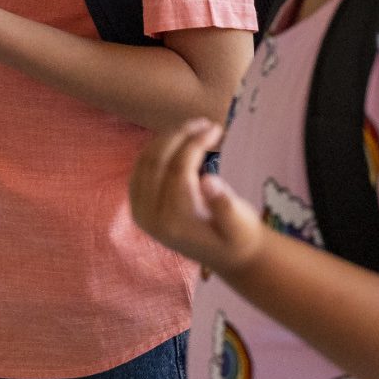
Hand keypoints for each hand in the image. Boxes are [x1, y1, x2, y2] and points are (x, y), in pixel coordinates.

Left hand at [130, 118, 265, 276]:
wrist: (226, 256)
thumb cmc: (237, 236)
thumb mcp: (240, 225)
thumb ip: (225, 205)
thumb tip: (209, 180)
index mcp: (174, 221)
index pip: (179, 169)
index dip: (196, 143)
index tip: (217, 128)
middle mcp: (151, 218)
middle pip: (157, 162)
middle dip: (180, 135)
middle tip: (205, 122)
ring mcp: (140, 213)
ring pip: (145, 161)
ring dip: (168, 138)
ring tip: (195, 126)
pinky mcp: (138, 206)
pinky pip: (140, 168)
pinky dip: (157, 149)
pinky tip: (179, 140)